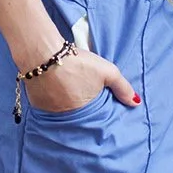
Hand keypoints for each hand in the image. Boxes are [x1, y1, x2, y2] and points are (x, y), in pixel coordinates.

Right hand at [22, 48, 140, 112]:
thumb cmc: (78, 62)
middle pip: (77, 115)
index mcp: (85, 112)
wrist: (44, 53)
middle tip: (78, 90)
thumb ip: (122, 87)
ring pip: (61, 111)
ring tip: (66, 87)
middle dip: (80, 107)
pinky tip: (53, 88)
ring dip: (64, 104)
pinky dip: (51, 100)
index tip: (93, 102)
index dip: (95, 110)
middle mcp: (66, 116)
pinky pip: (47, 107)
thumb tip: (136, 103)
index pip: (94, 119)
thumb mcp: (107, 72)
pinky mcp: (36, 104)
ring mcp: (50, 112)